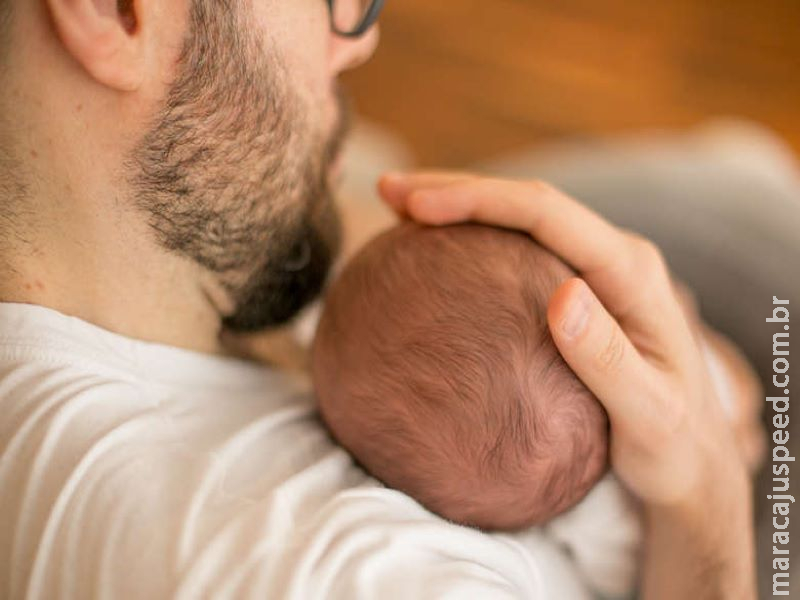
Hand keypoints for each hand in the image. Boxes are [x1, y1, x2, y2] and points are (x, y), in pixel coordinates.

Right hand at [378, 171, 755, 597]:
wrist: (694, 460)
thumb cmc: (673, 445)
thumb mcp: (648, 414)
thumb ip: (608, 358)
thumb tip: (561, 296)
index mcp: (631, 273)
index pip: (547, 213)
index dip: (479, 199)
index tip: (418, 205)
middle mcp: (614, 258)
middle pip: (527, 202)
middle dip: (455, 189)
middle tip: (389, 191)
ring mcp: (596, 272)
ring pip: (520, 220)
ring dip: (460, 206)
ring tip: (398, 207)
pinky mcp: (581, 290)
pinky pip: (521, 249)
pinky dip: (474, 239)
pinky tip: (435, 247)